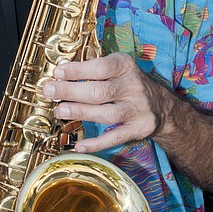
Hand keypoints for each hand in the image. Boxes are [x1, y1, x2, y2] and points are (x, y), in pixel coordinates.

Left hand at [43, 52, 172, 153]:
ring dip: (80, 113)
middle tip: (50, 91)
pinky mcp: (140, 129)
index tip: (57, 72)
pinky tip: (79, 145)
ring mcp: (138, 109)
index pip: (100, 67)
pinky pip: (116, 138)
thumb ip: (93, 70)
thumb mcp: (118, 68)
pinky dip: (97, 144)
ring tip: (60, 110)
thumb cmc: (129, 84)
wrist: (162, 106)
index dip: (77, 70)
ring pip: (106, 114)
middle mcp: (134, 86)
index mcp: (127, 66)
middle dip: (71, 91)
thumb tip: (60, 76)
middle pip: (100, 91)